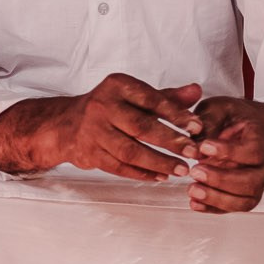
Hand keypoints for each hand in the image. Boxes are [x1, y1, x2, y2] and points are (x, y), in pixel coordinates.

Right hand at [0, 73, 201, 180]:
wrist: (66, 124)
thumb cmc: (108, 107)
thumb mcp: (134, 95)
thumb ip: (167, 96)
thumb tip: (196, 92)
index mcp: (117, 86)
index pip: (151, 99)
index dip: (176, 113)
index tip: (197, 127)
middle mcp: (102, 106)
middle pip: (141, 126)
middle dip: (170, 141)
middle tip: (193, 152)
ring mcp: (94, 132)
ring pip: (130, 151)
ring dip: (158, 162)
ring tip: (181, 170)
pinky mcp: (90, 154)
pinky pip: (120, 167)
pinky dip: (142, 173)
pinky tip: (160, 176)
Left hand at [187, 97, 263, 212]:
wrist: (259, 131)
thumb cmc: (238, 118)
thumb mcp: (222, 107)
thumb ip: (209, 119)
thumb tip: (193, 137)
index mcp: (261, 140)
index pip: (252, 151)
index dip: (228, 151)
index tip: (204, 146)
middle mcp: (263, 165)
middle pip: (250, 181)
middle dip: (221, 179)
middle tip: (195, 171)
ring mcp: (256, 182)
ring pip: (244, 200)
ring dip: (217, 199)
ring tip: (192, 189)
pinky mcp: (245, 194)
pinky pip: (234, 208)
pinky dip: (214, 209)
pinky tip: (195, 203)